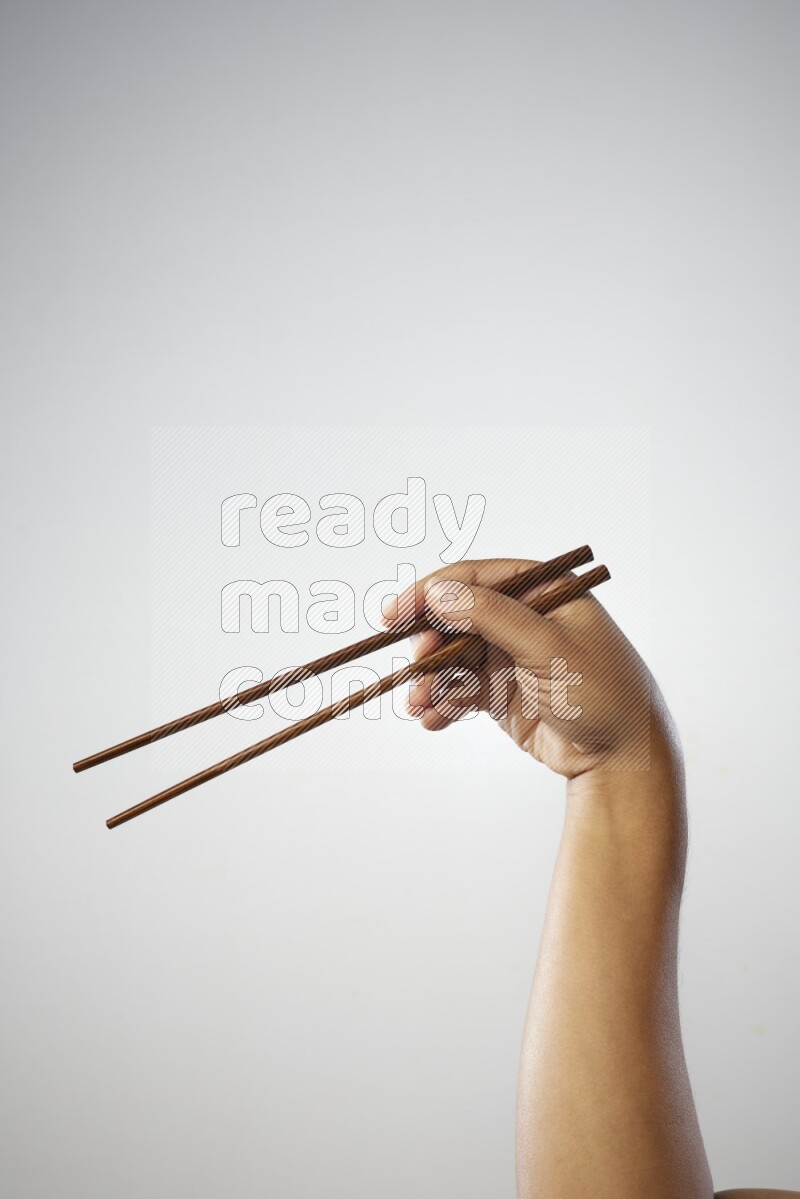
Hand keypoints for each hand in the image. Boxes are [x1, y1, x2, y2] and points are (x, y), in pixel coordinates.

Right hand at [385, 557, 672, 779]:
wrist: (622, 757)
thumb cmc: (602, 693)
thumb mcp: (548, 647)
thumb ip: (492, 617)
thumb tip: (439, 593)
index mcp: (545, 592)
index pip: (478, 579)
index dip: (433, 592)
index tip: (396, 613)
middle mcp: (525, 620)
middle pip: (459, 619)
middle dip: (430, 644)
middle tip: (414, 665)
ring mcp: (512, 657)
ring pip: (454, 658)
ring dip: (431, 680)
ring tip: (418, 704)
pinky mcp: (503, 693)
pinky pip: (461, 690)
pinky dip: (443, 703)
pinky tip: (432, 719)